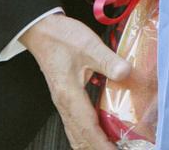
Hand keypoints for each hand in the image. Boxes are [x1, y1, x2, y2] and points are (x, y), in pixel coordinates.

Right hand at [21, 13, 130, 149]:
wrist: (41, 30)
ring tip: (110, 148)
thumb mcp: (89, 45)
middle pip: (81, 139)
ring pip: (76, 135)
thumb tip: (126, 73)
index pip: (89, 130)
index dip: (103, 146)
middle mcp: (65, 105)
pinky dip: (87, 135)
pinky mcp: (64, 98)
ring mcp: (63, 103)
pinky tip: (97, 134)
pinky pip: (75, 125)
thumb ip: (109, 61)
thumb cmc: (61, 37)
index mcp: (70, 96)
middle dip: (98, 149)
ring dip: (92, 144)